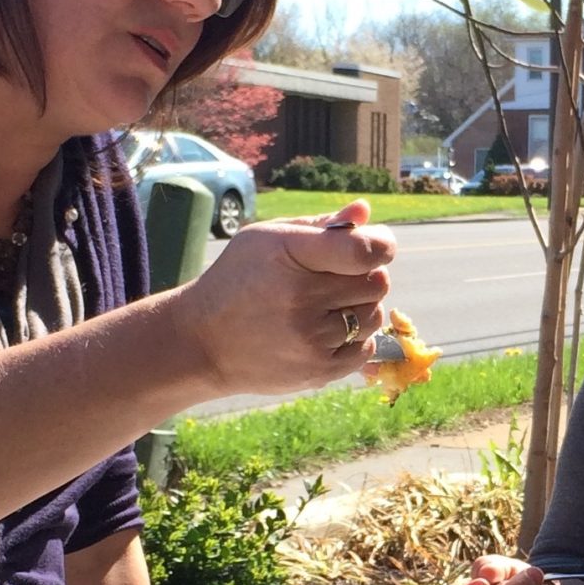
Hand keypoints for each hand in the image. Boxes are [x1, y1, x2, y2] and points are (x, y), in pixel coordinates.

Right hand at [175, 199, 395, 396]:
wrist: (203, 342)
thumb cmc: (240, 279)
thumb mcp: (267, 239)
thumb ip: (320, 225)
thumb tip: (365, 212)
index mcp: (290, 256)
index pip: (364, 250)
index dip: (381, 244)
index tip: (376, 244)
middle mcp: (301, 299)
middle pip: (376, 282)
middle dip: (366, 275)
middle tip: (340, 276)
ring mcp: (311, 340)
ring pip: (374, 315)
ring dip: (361, 307)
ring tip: (329, 304)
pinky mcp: (318, 371)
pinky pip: (366, 347)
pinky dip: (356, 337)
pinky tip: (328, 329)